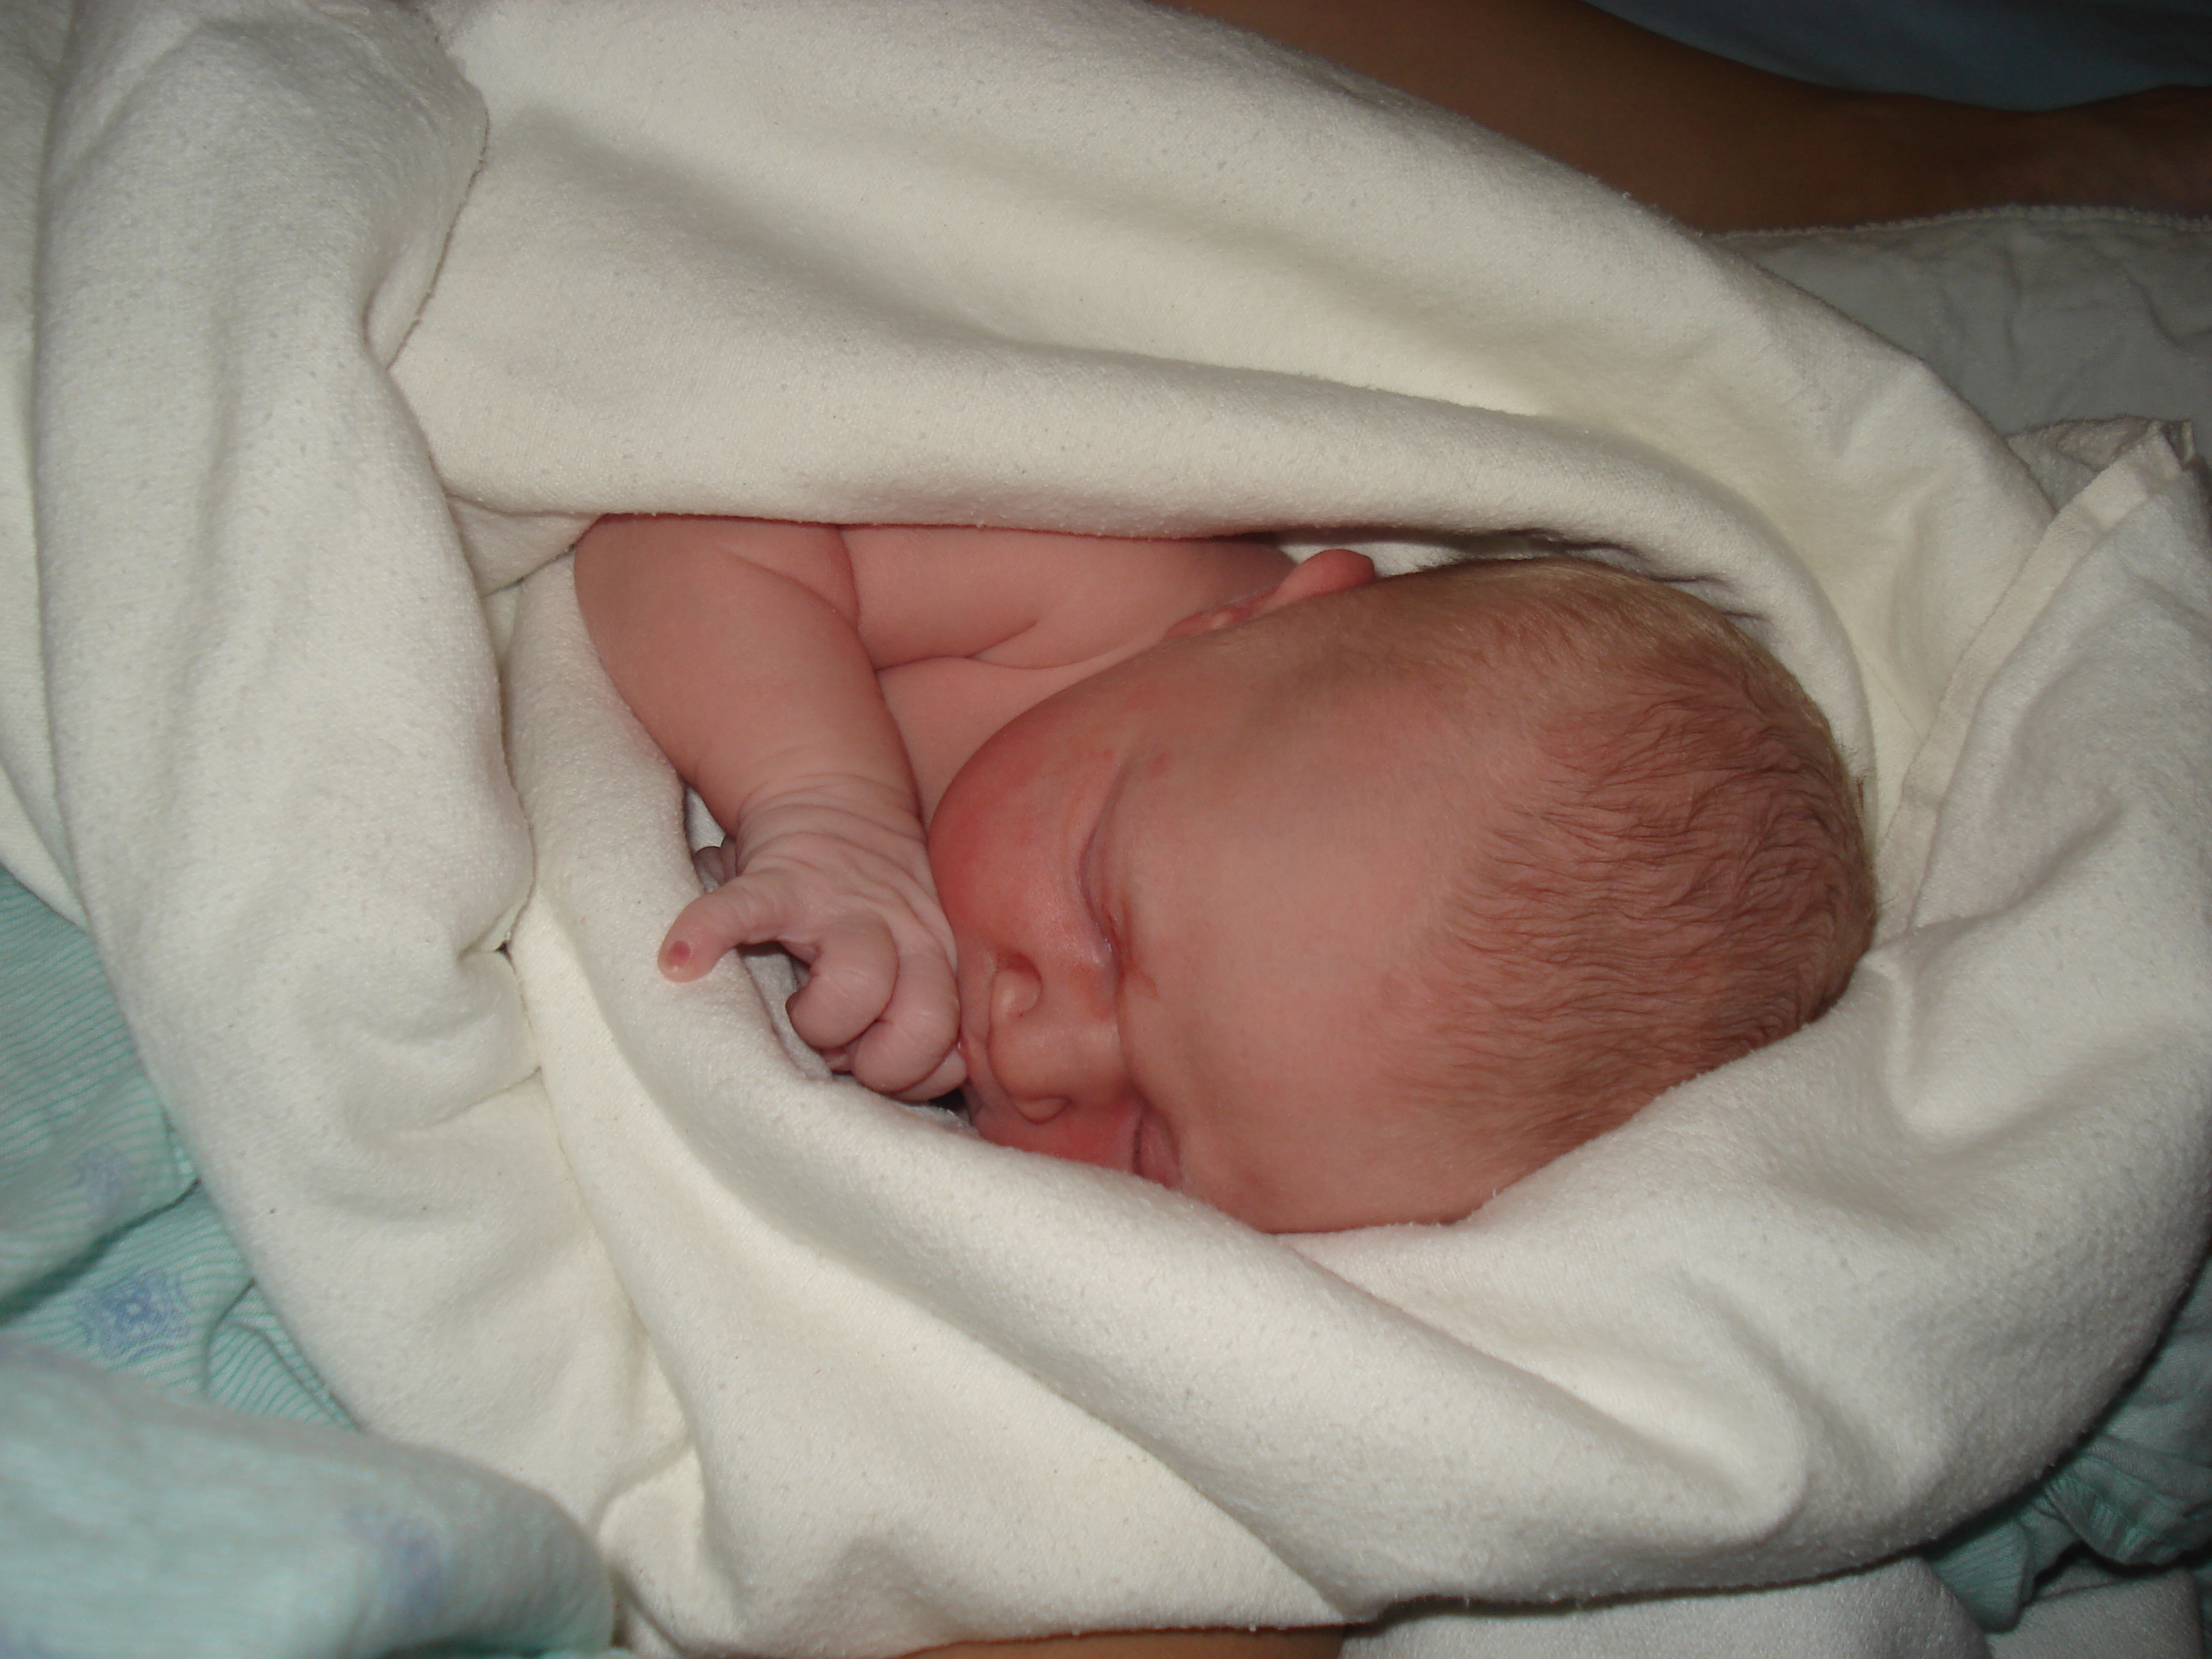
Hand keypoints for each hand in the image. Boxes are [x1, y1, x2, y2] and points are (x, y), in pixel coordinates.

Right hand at [662, 797, 964, 1101]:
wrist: (833, 791)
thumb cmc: (870, 895)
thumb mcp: (917, 938)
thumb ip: (922, 999)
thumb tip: (919, 1069)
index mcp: (934, 953)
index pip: (948, 1039)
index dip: (910, 1069)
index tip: (873, 1059)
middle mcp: (903, 930)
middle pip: (924, 1021)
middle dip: (878, 1058)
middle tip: (840, 1047)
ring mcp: (842, 904)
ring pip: (859, 987)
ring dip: (821, 1022)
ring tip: (795, 1013)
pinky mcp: (779, 877)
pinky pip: (744, 912)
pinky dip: (708, 936)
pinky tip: (680, 963)